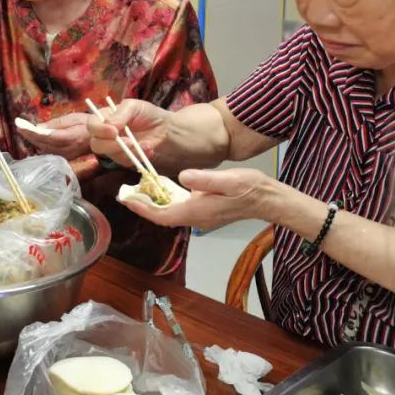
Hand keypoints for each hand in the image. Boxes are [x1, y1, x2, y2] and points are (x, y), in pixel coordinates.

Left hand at [19, 112, 92, 159]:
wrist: (103, 137)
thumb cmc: (88, 124)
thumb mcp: (73, 118)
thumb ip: (55, 124)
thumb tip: (38, 128)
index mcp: (71, 138)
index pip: (47, 137)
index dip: (32, 132)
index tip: (21, 126)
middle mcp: (67, 150)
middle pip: (43, 144)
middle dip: (29, 136)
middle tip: (19, 127)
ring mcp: (66, 156)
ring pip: (44, 149)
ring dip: (33, 140)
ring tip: (24, 131)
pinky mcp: (66, 158)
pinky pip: (49, 152)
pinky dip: (40, 145)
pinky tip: (34, 139)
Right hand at [88, 99, 171, 166]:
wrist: (164, 128)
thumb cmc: (147, 114)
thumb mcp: (135, 107)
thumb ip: (121, 113)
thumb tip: (109, 124)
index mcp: (104, 118)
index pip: (91, 125)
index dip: (99, 130)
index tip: (114, 131)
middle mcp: (104, 134)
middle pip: (95, 144)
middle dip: (112, 145)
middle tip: (130, 142)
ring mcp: (112, 147)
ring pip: (110, 155)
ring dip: (128, 152)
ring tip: (144, 145)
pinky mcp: (122, 158)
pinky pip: (123, 162)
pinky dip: (136, 157)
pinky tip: (147, 149)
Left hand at [118, 167, 276, 229]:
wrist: (268, 199)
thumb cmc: (249, 188)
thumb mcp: (228, 179)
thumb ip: (204, 179)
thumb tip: (183, 176)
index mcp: (197, 211)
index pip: (162, 215)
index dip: (142, 209)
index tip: (127, 199)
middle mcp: (195, 218)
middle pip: (162, 216)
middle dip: (143, 207)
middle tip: (126, 193)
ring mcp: (200, 216)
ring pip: (169, 213)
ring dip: (153, 205)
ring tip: (137, 191)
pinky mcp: (204, 211)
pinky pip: (178, 209)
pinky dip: (165, 202)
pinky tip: (160, 189)